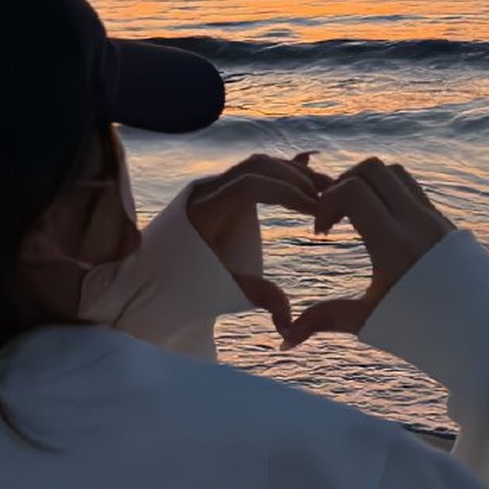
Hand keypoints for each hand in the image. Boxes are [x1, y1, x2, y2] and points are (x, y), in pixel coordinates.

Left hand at [187, 152, 329, 333]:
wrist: (160, 272)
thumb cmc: (190, 281)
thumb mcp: (223, 286)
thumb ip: (257, 297)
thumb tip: (288, 323)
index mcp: (206, 207)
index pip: (251, 184)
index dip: (285, 191)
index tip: (314, 206)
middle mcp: (211, 189)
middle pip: (259, 167)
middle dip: (295, 178)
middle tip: (328, 195)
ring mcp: (218, 184)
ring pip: (260, 165)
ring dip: (292, 173)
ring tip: (326, 186)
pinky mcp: (227, 187)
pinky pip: (258, 170)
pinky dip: (283, 172)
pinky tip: (310, 169)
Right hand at [282, 157, 455, 348]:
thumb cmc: (426, 334)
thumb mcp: (371, 321)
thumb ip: (326, 319)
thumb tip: (285, 338)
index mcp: (394, 244)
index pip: (353, 190)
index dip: (327, 202)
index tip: (321, 232)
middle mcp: (417, 222)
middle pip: (373, 169)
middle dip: (344, 183)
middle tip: (335, 216)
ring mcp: (436, 219)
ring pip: (396, 174)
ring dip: (369, 185)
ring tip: (356, 217)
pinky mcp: (447, 224)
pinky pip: (414, 191)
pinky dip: (390, 195)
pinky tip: (381, 227)